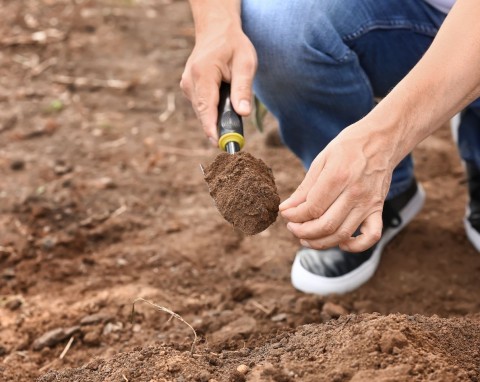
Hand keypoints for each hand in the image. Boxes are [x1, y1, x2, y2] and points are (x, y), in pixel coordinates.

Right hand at [180, 21, 256, 143]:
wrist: (215, 30)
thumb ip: (243, 88)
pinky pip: (201, 106)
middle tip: (235, 140)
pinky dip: (212, 110)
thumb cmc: (233, 45)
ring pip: (202, 111)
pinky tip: (224, 102)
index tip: (217, 143)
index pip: (206, 106)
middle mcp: (190, 80)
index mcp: (203, 73)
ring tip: (233, 111)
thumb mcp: (246, 63)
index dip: (211, 127)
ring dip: (216, 117)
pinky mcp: (188, 89)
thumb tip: (243, 114)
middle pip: (203, 112)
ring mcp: (187, 85)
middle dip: (217, 127)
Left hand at [279, 121, 397, 252]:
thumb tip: (286, 209)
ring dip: (320, 242)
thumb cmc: (348, 147)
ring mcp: (369, 203)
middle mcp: (355, 193)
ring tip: (306, 238)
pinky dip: (356, 246)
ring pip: (343, 234)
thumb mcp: (321, 160)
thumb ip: (305, 188)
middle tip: (292, 228)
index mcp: (338, 177)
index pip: (312, 208)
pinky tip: (340, 243)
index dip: (294, 216)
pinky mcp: (378, 209)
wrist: (382, 139)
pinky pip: (371, 236)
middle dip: (303, 232)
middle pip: (326, 225)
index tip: (286, 214)